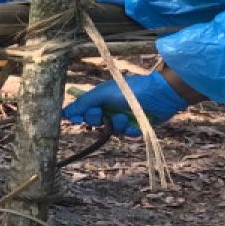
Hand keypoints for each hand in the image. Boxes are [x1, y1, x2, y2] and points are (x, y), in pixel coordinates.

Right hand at [62, 72, 187, 135]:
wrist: (159, 95)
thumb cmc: (130, 91)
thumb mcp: (103, 93)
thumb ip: (84, 102)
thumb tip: (65, 111)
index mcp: (100, 98)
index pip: (83, 110)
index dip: (79, 115)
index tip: (76, 119)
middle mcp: (109, 107)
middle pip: (94, 122)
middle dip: (98, 119)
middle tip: (102, 114)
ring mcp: (122, 117)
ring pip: (110, 130)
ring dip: (116, 125)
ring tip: (125, 117)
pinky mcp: (134, 126)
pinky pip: (125, 134)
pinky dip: (129, 130)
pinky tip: (134, 123)